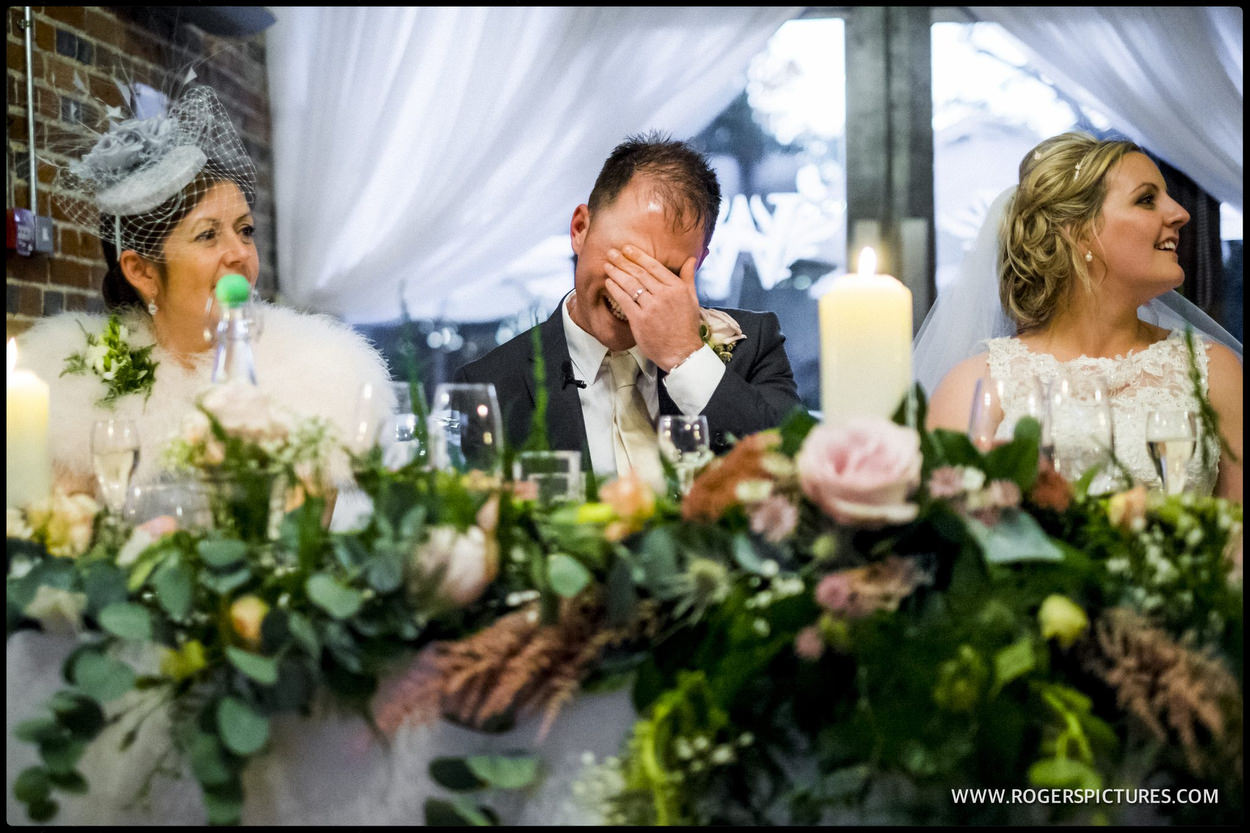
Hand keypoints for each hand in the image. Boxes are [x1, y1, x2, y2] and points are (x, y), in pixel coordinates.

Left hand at [603, 245, 702, 370]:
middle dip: (623, 261)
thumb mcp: (692, 298)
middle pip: (640, 273)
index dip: (639, 256)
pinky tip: (609, 283)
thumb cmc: (686, 326)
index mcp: (677, 288)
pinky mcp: (640, 320)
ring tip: (607, 265)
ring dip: (617, 273)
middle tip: (612, 252)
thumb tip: (691, 259)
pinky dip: (615, 290)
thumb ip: (688, 277)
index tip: (627, 248)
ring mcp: (651, 307)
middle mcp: (664, 295)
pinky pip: (624, 300)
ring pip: (630, 285)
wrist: (682, 352)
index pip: (654, 267)